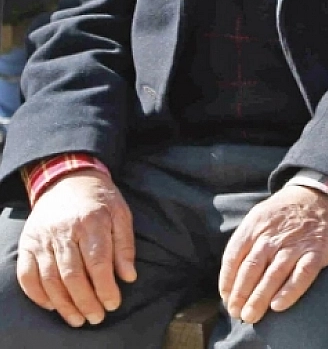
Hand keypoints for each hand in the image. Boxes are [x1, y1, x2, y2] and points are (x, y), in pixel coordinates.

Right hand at [15, 171, 135, 326]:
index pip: (98, 262)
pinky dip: (37, 294)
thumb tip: (128, 277)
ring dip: (63, 304)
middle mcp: (64, 232)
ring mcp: (42, 239)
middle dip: (85, 301)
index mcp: (92, 222)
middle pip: (72, 275)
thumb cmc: (100, 200)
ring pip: (49, 279)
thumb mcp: (121, 214)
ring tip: (77, 319)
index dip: (105, 287)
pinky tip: (52, 306)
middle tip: (96, 317)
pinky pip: (26, 275)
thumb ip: (125, 246)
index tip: (113, 303)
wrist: (67, 180)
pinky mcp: (27, 244)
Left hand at [218, 184, 327, 324]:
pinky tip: (278, 305)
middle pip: (251, 269)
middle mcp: (273, 235)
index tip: (227, 299)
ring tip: (251, 316)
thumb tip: (231, 278)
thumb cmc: (287, 214)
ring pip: (273, 274)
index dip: (227, 282)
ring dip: (259, 298)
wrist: (324, 196)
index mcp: (254, 226)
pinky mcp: (318, 250)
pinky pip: (302, 274)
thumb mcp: (261, 217)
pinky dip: (290, 290)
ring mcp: (296, 243)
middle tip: (237, 313)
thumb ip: (247, 242)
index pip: (233, 258)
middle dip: (241, 295)